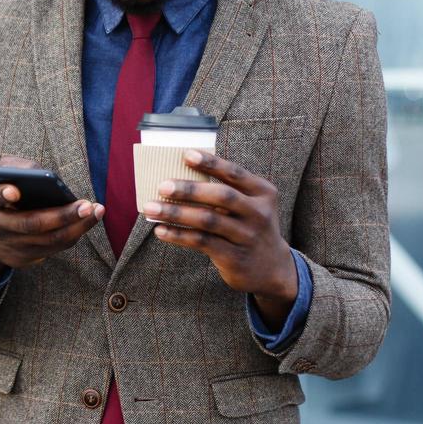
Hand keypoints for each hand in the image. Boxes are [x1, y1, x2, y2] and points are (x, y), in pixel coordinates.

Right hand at [0, 155, 104, 279]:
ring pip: (48, 240)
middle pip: (31, 224)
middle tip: (87, 205)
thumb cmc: (0, 197)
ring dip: (77, 227)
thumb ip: (16, 168)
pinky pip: (54, 248)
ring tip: (97, 210)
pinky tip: (89, 220)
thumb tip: (43, 173)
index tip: (15, 191)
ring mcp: (11, 246)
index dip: (2, 194)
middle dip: (61, 215)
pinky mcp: (24, 259)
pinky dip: (74, 234)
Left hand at [143, 149, 297, 323]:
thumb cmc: (250, 226)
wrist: (272, 268)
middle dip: (190, 190)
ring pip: (207, 220)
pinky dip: (178, 235)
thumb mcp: (251, 205)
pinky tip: (161, 230)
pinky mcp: (234, 257)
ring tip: (150, 208)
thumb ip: (228, 191)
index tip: (187, 155)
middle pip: (221, 196)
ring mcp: (247, 236)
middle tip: (162, 186)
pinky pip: (201, 242)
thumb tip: (179, 178)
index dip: (211, 163)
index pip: (235, 173)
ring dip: (176, 213)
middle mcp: (258, 213)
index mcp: (263, 193)